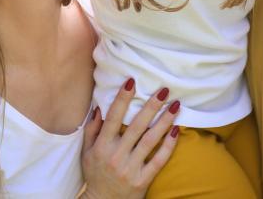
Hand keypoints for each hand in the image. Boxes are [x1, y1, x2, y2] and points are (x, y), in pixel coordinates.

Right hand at [81, 79, 180, 198]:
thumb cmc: (95, 174)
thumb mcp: (86, 152)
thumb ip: (92, 129)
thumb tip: (99, 106)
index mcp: (102, 146)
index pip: (113, 118)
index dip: (122, 99)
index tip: (132, 82)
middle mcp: (116, 156)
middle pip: (136, 126)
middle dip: (151, 106)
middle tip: (164, 90)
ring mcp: (130, 168)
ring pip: (150, 140)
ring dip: (164, 121)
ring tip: (176, 106)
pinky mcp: (143, 180)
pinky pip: (159, 160)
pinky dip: (168, 145)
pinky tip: (176, 131)